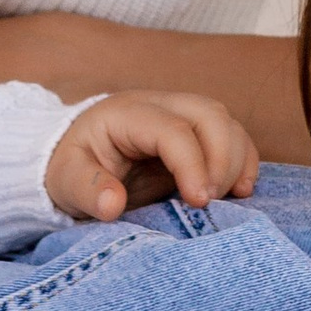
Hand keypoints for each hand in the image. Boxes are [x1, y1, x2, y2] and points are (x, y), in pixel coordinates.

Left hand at [44, 90, 260, 224]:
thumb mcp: (65, 181)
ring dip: (236, 160)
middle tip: (211, 201)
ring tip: (227, 199)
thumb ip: (87, 190)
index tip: (199, 201)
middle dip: (222, 158)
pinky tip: (241, 191)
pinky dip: (244, 160)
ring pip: (226, 122)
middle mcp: (160, 106)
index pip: (173, 129)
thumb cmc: (72, 169)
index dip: (192, 163)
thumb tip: (112, 205)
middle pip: (209, 114)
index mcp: (127, 114)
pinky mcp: (196, 135)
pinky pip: (233, 137)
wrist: (77, 160)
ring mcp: (181, 116)